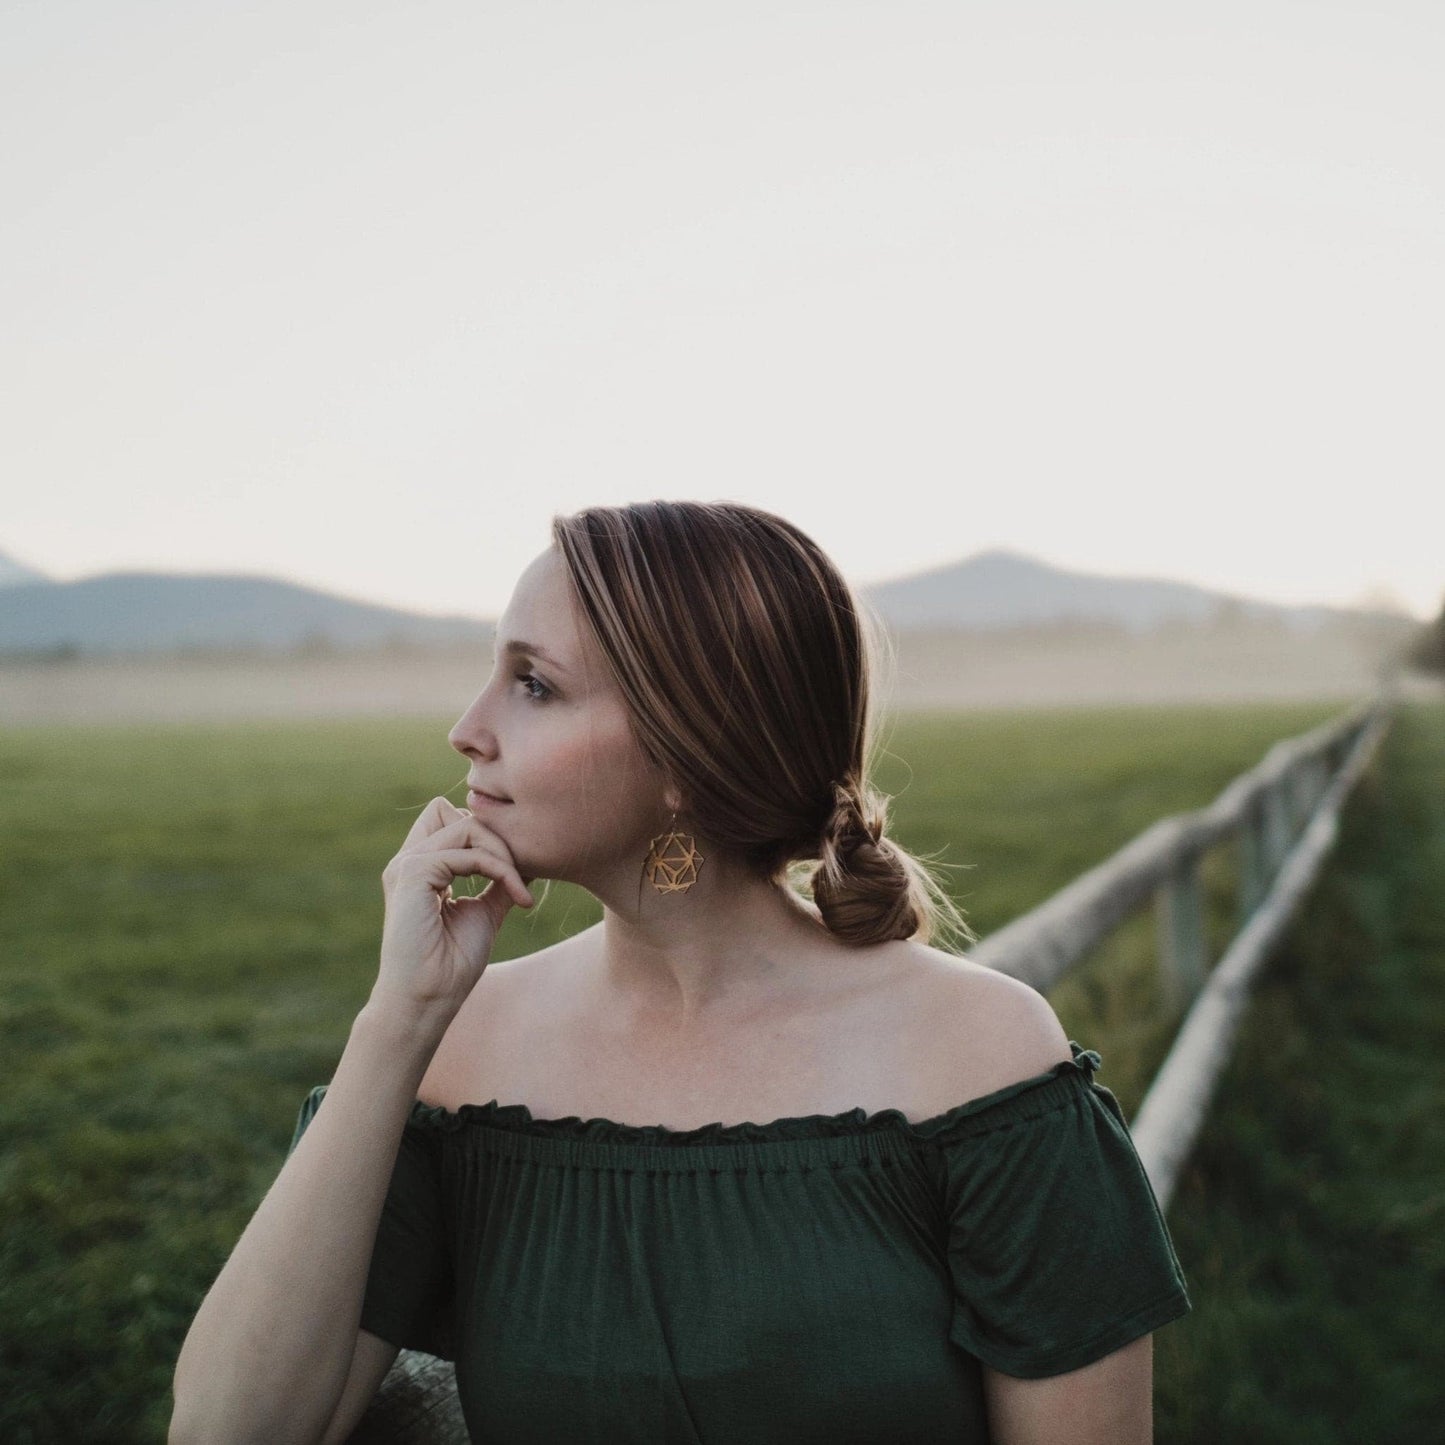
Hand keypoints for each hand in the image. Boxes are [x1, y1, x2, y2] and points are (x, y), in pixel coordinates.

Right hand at [371, 797, 534, 1020]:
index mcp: (420, 868)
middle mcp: (409, 860)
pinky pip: (469, 853)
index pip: (449, 816)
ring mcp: (407, 865)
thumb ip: (499, 882)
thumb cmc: (451, 965)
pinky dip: (501, 871)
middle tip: (521, 878)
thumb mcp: (484, 912)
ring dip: (504, 855)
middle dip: (498, 838)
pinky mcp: (413, 874)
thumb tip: (530, 859)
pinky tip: (517, 900)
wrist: (427, 1000)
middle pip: (460, 812)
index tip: (515, 870)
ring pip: (468, 826)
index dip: (486, 833)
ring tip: (520, 892)